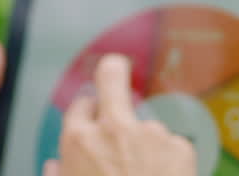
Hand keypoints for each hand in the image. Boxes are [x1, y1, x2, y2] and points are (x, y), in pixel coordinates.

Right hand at [43, 54, 195, 175]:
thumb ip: (60, 175)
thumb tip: (56, 166)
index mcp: (79, 140)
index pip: (81, 104)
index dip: (88, 113)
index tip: (94, 119)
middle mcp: (114, 127)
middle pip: (113, 74)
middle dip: (113, 72)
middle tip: (116, 72)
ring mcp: (152, 133)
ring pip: (148, 129)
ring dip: (148, 148)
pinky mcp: (182, 147)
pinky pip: (174, 149)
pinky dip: (171, 165)